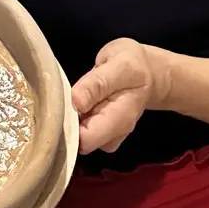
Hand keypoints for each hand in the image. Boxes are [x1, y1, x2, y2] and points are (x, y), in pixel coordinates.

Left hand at [71, 39, 172, 154]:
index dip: (68, 126)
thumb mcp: (118, 66)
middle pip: (79, 141)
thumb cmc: (133, 66)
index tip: (59, 107)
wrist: (149, 73)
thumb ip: (98, 84)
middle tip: (62, 99)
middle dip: (66, 123)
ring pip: (78, 137)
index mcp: (119, 120)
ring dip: (69, 120)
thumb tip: (76, 102)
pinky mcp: (101, 129)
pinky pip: (80, 130)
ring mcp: (107, 134)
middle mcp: (113, 134)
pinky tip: (77, 102)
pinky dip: (73, 118)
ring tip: (72, 97)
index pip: (87, 140)